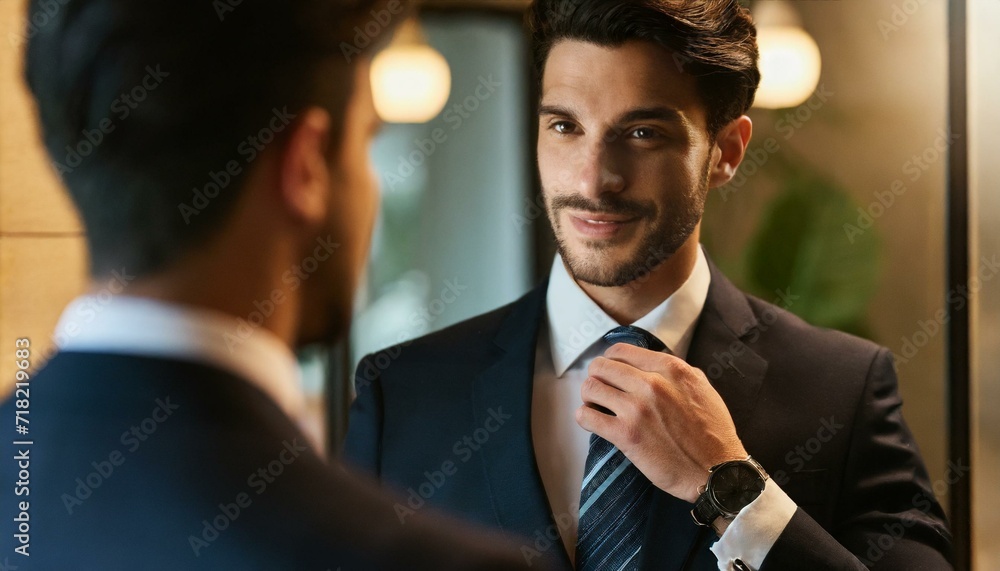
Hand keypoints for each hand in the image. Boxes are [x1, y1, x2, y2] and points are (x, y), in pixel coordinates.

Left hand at [575, 342, 747, 502]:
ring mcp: (637, 408)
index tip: (611, 372)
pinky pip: (586, 416)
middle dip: (598, 377)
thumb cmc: (713, 433)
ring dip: (589, 397)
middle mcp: (652, 383)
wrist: (717, 473)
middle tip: (603, 391)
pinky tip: (595, 423)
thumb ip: (675, 372)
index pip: (622, 350)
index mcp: (671, 369)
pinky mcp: (626, 434)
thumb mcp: (702, 388)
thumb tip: (650, 365)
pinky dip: (585, 418)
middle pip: (601, 366)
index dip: (611, 360)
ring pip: (590, 387)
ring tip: (598, 406)